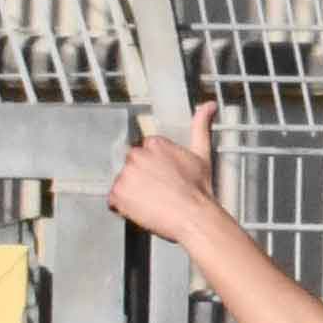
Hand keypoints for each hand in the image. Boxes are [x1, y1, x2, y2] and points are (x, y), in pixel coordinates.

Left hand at [106, 106, 228, 243]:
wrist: (195, 217)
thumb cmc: (199, 190)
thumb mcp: (202, 154)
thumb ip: (201, 126)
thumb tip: (208, 105)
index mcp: (154, 144)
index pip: (145, 154)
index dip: (155, 169)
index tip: (164, 179)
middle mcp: (136, 155)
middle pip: (132, 167)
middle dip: (142, 179)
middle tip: (159, 192)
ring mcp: (125, 175)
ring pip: (123, 183)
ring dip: (133, 193)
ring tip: (153, 202)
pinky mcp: (117, 194)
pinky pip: (114, 200)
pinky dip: (124, 207)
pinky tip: (141, 209)